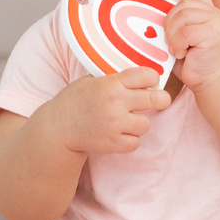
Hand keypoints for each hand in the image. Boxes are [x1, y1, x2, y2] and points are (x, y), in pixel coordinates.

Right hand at [46, 67, 170, 155]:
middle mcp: (115, 103)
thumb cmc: (75, 101)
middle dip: (161, 99)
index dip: (153, 78)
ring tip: (127, 120)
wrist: (58, 128)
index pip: (146, 75)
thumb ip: (114, 79)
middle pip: (155, 100)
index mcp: (111, 84)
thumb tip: (140, 76)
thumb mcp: (91, 80)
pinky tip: (120, 133)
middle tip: (160, 100)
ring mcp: (115, 125)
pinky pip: (135, 142)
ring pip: (146, 124)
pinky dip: (130, 139)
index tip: (153, 82)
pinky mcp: (112, 143)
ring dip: (139, 122)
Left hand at [164, 0, 219, 90]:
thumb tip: (153, 12)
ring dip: (173, 36)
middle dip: (170, 26)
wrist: (210, 80)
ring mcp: (216, 21)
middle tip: (172, 44)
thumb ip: (176, 20)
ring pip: (182, 17)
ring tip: (177, 49)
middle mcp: (215, 13)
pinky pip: (185, 33)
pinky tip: (183, 54)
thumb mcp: (183, 35)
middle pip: (181, 7)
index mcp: (208, 10)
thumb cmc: (193, 60)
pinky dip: (178, 45)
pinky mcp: (213, 34)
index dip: (175, 13)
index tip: (175, 32)